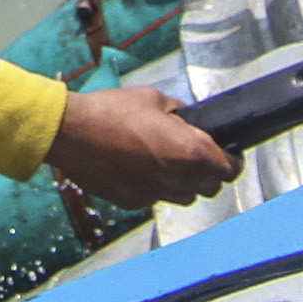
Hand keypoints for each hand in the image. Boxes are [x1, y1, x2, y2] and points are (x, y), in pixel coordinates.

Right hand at [48, 83, 233, 207]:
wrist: (71, 134)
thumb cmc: (111, 111)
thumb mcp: (153, 98)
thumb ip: (178, 112)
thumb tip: (186, 119)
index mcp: (191, 151)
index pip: (230, 169)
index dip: (231, 160)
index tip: (225, 153)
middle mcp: (178, 179)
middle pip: (211, 188)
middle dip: (207, 172)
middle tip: (193, 154)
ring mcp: (156, 195)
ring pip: (185, 196)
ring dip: (183, 182)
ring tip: (164, 161)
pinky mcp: (134, 203)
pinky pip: (156, 198)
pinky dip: (155, 186)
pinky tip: (137, 167)